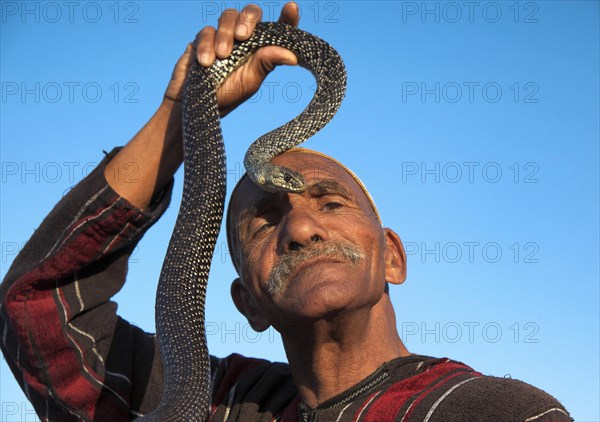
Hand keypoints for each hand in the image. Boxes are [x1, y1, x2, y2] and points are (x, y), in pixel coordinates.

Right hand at [163, 2, 299, 115]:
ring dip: (225, 34)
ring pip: (228, 16)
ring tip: (223, 55)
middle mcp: (244, 39)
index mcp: (261, 49)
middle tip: (243, 36)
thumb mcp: (249, 81)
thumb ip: (267, 63)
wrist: (195, 103)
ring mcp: (224, 36)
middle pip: (251, 13)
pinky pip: (206, 30)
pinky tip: (205, 62)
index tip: (291, 8)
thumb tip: (293, 57)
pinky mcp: (204, 38)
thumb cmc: (227, 95)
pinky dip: (206, 45)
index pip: (277, 29)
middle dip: (248, 19)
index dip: (287, 17)